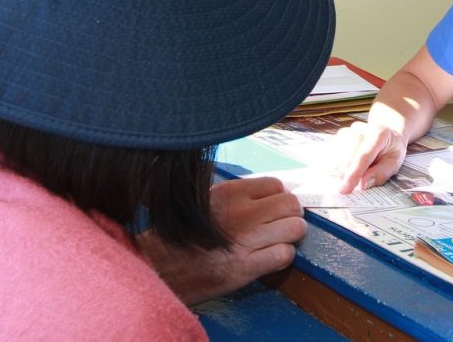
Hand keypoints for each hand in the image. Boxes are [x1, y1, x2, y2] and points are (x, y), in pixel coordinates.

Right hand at [138, 176, 305, 304]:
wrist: (158, 268)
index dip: (278, 198)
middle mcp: (242, 213)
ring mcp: (246, 240)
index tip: (273, 208)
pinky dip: (281, 257)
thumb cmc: (181, 234)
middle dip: (290, 215)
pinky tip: (268, 258)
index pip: (276, 185)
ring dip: (289, 236)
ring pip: (295, 228)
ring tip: (275, 241)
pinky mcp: (246, 268)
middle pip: (292, 205)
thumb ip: (236, 197)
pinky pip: (284, 255)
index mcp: (230, 193)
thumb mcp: (206, 201)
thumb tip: (269, 194)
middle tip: (280, 225)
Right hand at [335, 118, 407, 193]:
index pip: (363, 156)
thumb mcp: (394, 163)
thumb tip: (362, 184)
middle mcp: (360, 129)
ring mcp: (348, 131)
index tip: (345, 190)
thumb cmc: (392, 149)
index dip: (353, 174)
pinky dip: (338, 165)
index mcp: (378, 134)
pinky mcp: (339, 135)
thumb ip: (380, 173)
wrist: (388, 133)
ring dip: (344, 170)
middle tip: (362, 177)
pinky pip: (332, 155)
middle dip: (350, 175)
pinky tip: (350, 164)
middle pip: (347, 158)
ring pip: (337, 158)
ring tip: (360, 168)